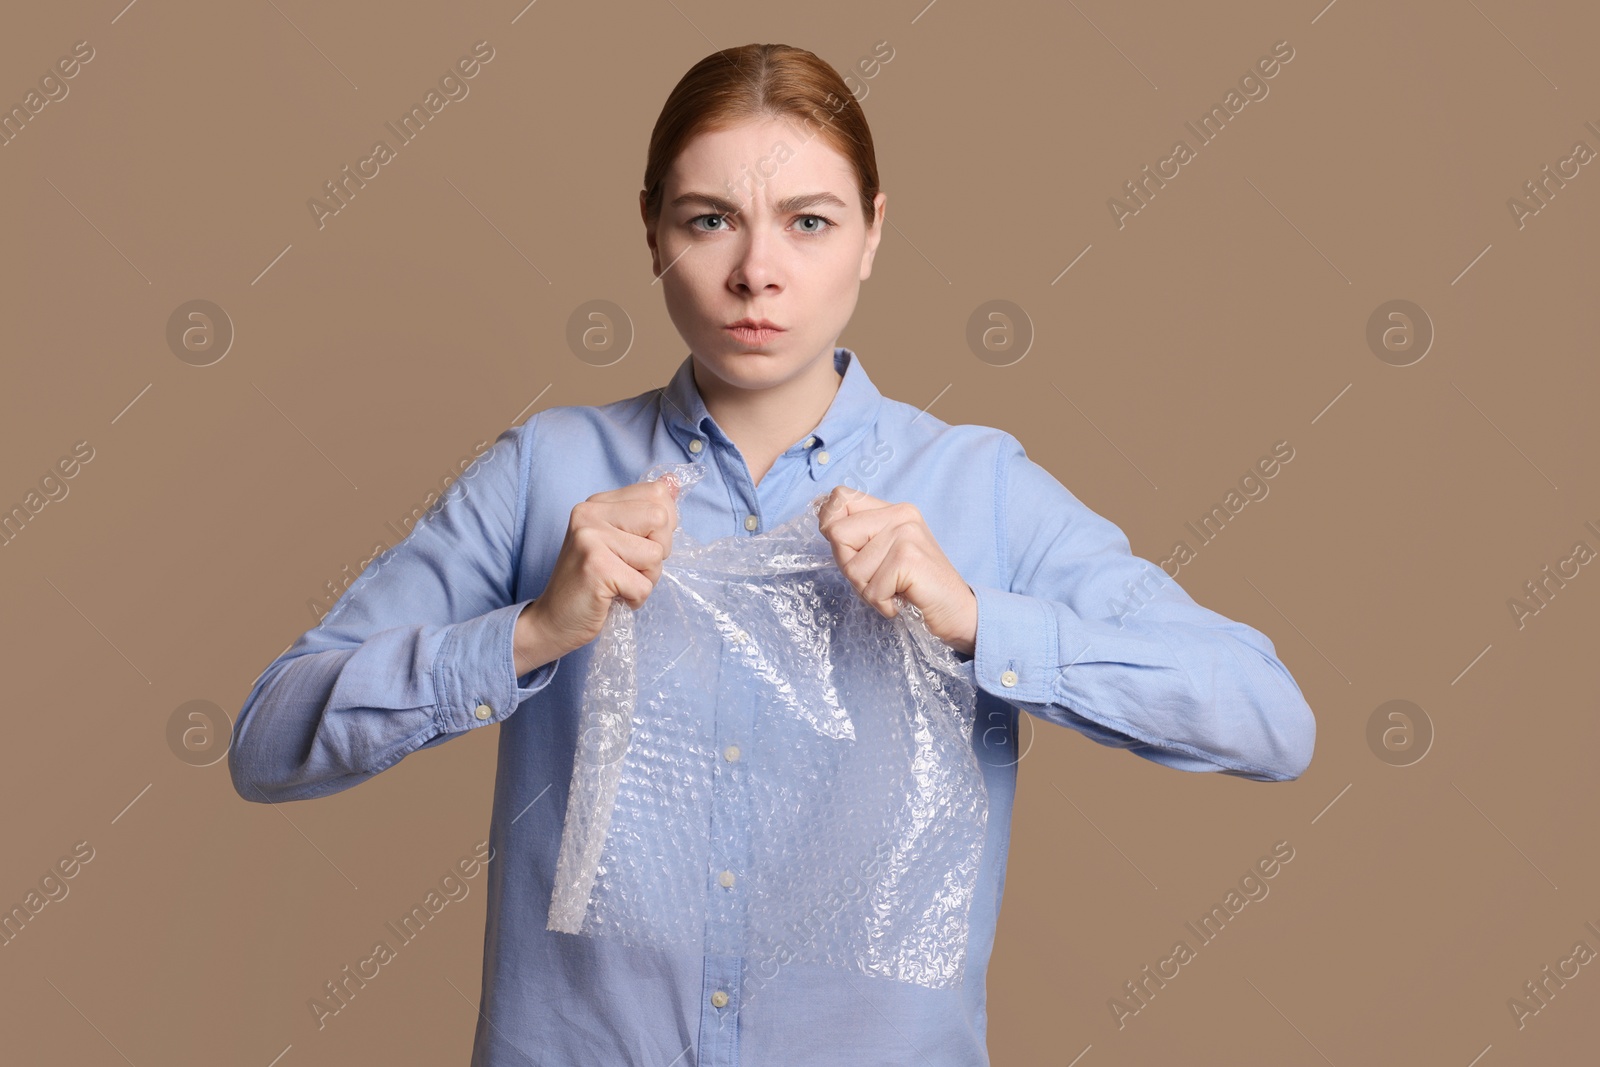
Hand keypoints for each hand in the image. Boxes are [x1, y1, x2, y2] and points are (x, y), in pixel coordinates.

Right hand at [514, 476, 680, 673]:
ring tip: (618, 583)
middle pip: (660, 520)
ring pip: (656, 554)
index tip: (636, 545)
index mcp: (597, 503)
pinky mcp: (596, 567)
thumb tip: (673, 482)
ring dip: (646, 579)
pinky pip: (644, 585)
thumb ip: (643, 511)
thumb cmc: (591, 582)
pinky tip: (612, 597)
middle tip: (628, 568)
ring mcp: (590, 538)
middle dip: (658, 552)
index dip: (661, 526)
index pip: (656, 493)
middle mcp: (590, 513)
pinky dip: (635, 599)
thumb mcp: (617, 539)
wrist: (553, 620)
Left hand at [815, 486, 977, 656]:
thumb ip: (857, 537)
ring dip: (869, 591)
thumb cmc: (914, 588)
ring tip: (894, 591)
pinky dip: (882, 604)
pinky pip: (872, 589)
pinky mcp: (909, 558)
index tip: (852, 551)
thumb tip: (824, 523)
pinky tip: (900, 601)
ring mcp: (906, 534)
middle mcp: (901, 514)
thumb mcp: (881, 555)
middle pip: (837, 534)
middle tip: (880, 580)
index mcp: (892, 510)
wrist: (957, 612)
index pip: (840, 497)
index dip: (832, 525)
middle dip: (850, 567)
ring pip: (853, 567)